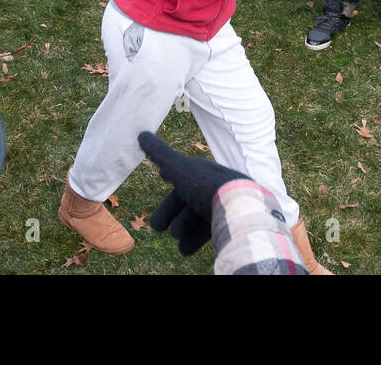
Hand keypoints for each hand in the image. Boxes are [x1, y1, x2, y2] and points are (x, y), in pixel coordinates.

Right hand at [138, 131, 247, 255]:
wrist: (239, 208)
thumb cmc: (206, 185)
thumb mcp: (179, 168)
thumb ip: (159, 153)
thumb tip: (141, 133)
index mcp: (200, 172)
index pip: (180, 172)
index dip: (170, 173)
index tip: (162, 174)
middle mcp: (209, 187)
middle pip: (183, 200)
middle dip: (168, 212)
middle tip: (156, 226)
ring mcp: (218, 207)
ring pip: (193, 219)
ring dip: (181, 228)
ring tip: (176, 236)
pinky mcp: (225, 225)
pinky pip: (205, 233)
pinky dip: (193, 241)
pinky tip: (184, 248)